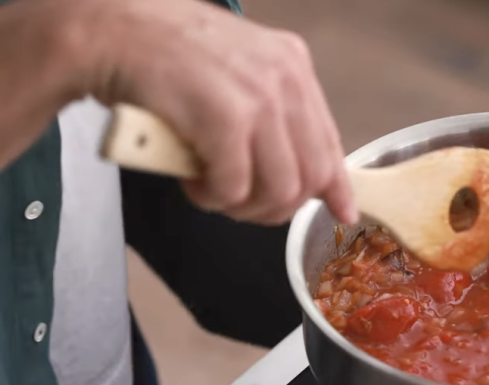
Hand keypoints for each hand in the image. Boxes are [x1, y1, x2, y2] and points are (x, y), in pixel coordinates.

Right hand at [69, 0, 357, 224]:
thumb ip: (276, 118)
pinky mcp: (225, 119)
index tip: (340, 212)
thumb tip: (316, 180)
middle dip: (276, 207)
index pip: (330, 142)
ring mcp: (258, 98)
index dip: (335, 187)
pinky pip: (234, 187)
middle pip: (309, 176)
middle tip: (240, 205)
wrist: (111, 29)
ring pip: (279, 189)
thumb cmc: (165, 56)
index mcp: (293, 66)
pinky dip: (213, 198)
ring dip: (243, 206)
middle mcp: (284, 79)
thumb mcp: (239, 76)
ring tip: (212, 191)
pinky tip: (193, 182)